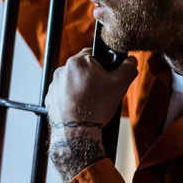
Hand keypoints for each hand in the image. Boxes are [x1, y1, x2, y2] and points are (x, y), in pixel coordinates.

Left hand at [46, 48, 137, 182]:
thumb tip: (131, 60)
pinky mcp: (51, 97)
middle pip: (84, 68)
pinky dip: (73, 98)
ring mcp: (54, 84)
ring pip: (74, 81)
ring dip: (83, 88)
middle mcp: (62, 69)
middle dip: (94, 78)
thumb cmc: (97, 106)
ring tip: (92, 102)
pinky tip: (82, 108)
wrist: (77, 130)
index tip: (109, 76)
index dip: (105, 64)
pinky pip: (65, 93)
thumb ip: (128, 69)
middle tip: (103, 92)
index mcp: (79, 62)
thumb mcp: (120, 85)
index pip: (94, 53)